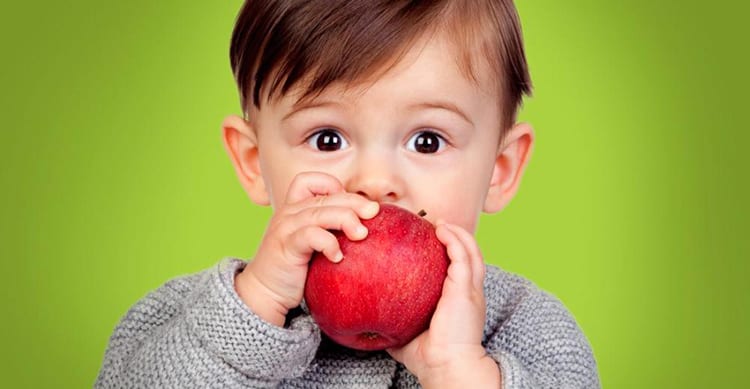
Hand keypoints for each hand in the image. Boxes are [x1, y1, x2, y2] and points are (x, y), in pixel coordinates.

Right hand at [234, 172, 379, 326]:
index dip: (334, 185)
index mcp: (294, 208)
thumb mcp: (312, 243)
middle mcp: (288, 213)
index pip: (311, 180)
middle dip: (354, 202)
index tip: (351, 205)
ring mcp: (285, 228)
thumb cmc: (294, 268)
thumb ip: (329, 229)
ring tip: (361, 235)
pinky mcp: (286, 247)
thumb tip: (366, 225)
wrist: (265, 293)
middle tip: (374, 213)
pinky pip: (311, 235)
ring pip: (320, 212)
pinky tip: (338, 257)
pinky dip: (329, 242)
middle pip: (326, 197)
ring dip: (346, 219)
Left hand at [387, 222, 500, 387]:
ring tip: (440, 223)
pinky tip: (441, 229)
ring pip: (471, 251)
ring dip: (457, 233)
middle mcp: (469, 293)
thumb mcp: (408, 333)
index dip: (451, 254)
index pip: (460, 271)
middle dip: (457, 237)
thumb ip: (392, 324)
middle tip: (436, 226)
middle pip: (470, 255)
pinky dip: (454, 239)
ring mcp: (470, 290)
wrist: (446, 367)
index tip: (432, 242)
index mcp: (460, 302)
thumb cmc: (428, 357)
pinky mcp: (466, 289)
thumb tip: (367, 322)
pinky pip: (462, 256)